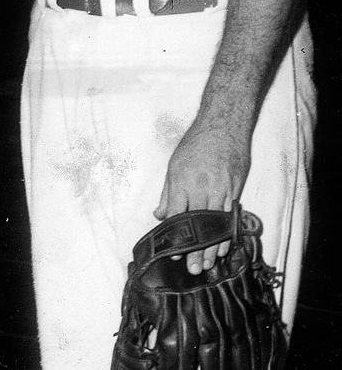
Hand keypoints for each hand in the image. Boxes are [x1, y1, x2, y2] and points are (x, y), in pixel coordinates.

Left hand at [154, 119, 250, 274]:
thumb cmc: (196, 144)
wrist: (222, 126)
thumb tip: (160, 216)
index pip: (177, 217)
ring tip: (208, 264)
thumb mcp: (174, 165)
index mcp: (182, 182)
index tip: (173, 253)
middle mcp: (201, 189)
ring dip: (212, 247)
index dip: (176, 237)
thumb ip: (168, 193)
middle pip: (198, 227)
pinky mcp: (235, 190)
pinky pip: (229, 218)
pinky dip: (225, 234)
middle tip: (193, 269)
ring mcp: (220, 191)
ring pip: (215, 226)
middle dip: (195, 250)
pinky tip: (223, 246)